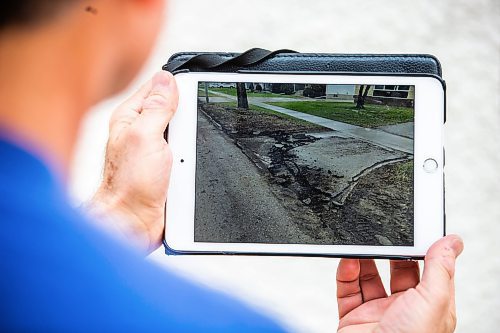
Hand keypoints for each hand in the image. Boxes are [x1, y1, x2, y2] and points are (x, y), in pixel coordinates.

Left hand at [88, 71, 177, 253]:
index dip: (177, 85)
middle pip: (175, 109)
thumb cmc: (129, 184)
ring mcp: (156, 149)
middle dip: (188, 117)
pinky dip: (193, 157)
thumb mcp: (144, 137)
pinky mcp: (168, 166)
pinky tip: (190, 164)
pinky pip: (188, 154)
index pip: (157, 87)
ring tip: (184, 156)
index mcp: (131, 117)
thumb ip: (156, 108)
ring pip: (185, 133)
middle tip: (186, 133)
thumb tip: (167, 79)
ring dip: (192, 141)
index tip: (193, 89)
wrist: (133, 221)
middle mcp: (142, 131)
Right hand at [336, 235, 463, 332]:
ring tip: (360, 245)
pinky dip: (345, 273)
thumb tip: (453, 242)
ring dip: (363, 259)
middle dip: (388, 252)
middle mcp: (404, 309)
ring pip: (368, 277)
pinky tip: (348, 261)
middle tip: (383, 235)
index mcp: (429, 306)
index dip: (422, 249)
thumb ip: (440, 270)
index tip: (415, 230)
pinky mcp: (353, 317)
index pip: (429, 270)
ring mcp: (377, 312)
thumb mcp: (432, 303)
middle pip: (396, 270)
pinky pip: (347, 289)